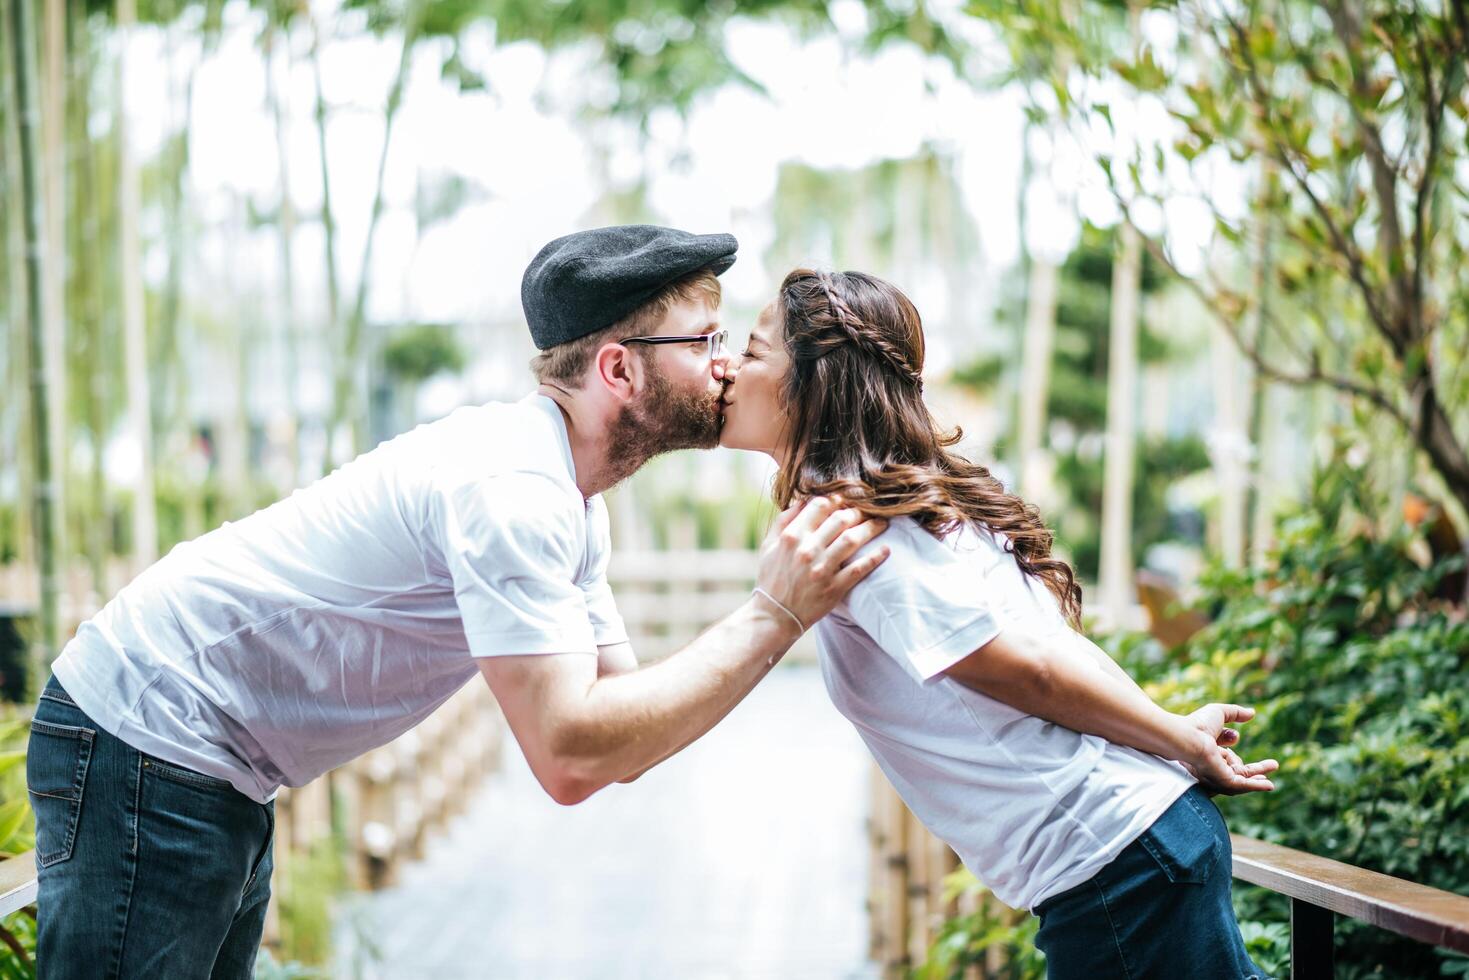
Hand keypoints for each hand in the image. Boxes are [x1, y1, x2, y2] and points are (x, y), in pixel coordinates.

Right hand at [755, 496, 888, 634]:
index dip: (834, 500)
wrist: (775, 615)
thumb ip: (783, 521)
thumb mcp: (768, 546)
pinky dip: (875, 557)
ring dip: (871, 528)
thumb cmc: (771, 578)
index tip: (843, 501)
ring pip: (852, 540)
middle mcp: (807, 550)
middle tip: (865, 512)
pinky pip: (860, 568)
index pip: (819, 506)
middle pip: (840, 519)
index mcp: (792, 537)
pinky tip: (886, 549)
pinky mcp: (834, 587)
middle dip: (856, 512)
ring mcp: (822, 569)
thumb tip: (802, 501)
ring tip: (881, 524)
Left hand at [1179, 704, 1278, 795]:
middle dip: (1255, 769)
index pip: (1224, 751)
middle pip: (1237, 769)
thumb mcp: (1219, 713)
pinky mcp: (1222, 781)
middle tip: (1273, 764)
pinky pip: (1241, 786)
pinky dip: (1255, 787)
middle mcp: (1212, 764)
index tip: (1233, 736)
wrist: (1188, 738)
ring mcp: (1217, 774)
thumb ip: (1236, 712)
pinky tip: (1270, 785)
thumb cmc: (1199, 724)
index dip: (1231, 742)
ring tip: (1271, 782)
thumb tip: (1252, 713)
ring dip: (1256, 780)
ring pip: (1241, 779)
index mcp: (1207, 750)